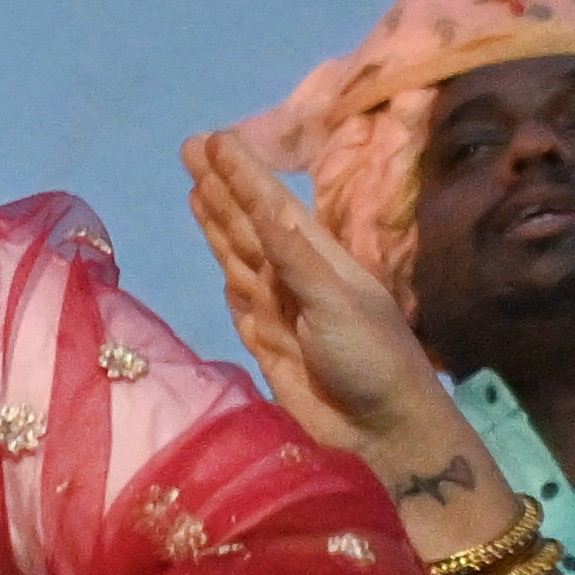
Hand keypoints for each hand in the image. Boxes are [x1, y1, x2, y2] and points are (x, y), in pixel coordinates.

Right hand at [183, 130, 486, 513]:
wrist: (382, 433)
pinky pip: (241, 303)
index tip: (213, 141)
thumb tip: (264, 211)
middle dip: (221, 188)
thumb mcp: (337, 304)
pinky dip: (230, 278)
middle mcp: (295, 279)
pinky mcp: (270, 346)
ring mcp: (281, 312)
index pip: (269, 207)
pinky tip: (223, 257)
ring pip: (240, 257)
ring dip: (219, 224)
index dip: (241, 175)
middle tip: (192, 148)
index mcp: (318, 259)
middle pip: (247, 225)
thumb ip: (296, 260)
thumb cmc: (372, 362)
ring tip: (198, 189)